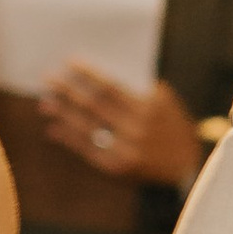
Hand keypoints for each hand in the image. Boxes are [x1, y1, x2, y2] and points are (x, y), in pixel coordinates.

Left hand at [37, 66, 205, 188]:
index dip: (88, 74)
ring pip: (87, 127)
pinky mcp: (117, 168)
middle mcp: (136, 129)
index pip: (111, 86)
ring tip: (46, 102)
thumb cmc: (172, 129)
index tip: (69, 63)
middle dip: (69, 91)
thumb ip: (139, 88)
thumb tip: (100, 75)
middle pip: (94, 105)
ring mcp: (126, 150)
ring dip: (63, 114)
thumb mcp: (165, 104)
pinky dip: (69, 139)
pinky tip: (54, 129)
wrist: (187, 170)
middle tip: (48, 79)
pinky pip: (88, 150)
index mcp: (149, 108)